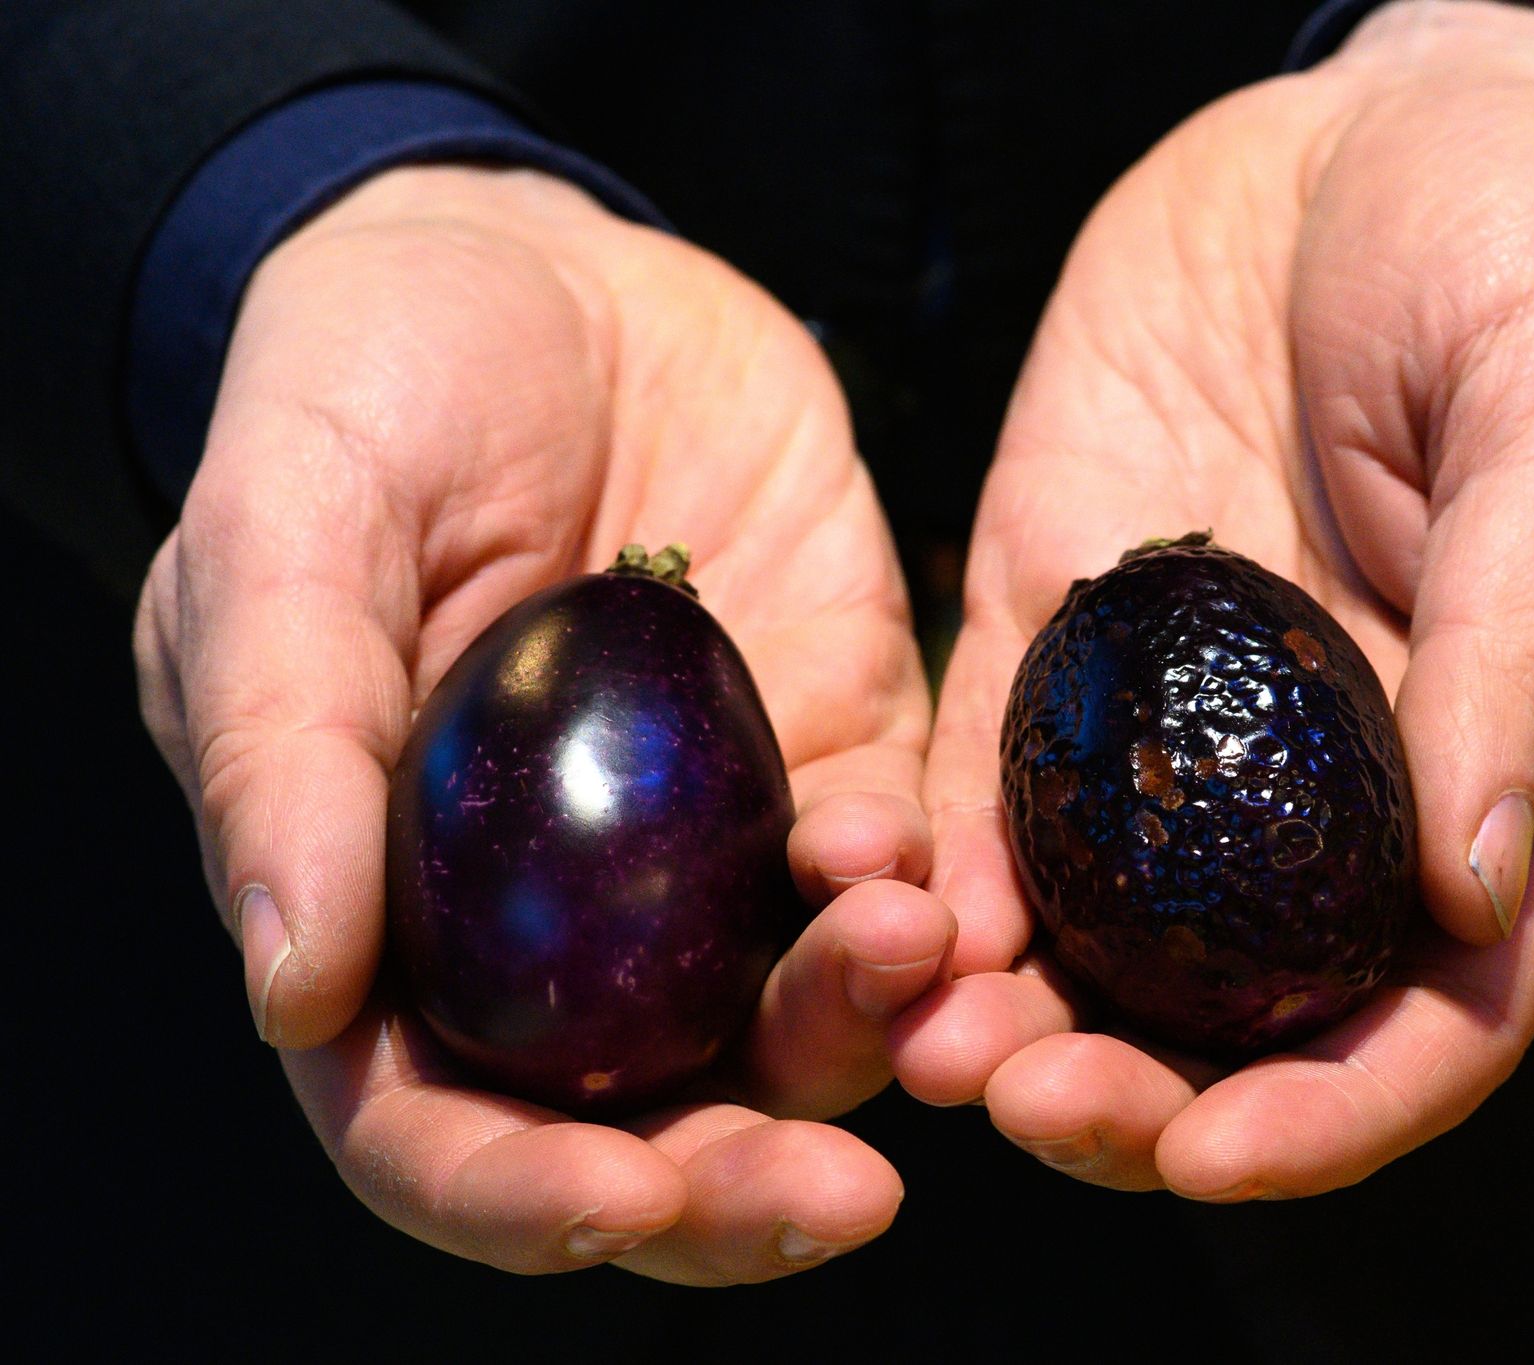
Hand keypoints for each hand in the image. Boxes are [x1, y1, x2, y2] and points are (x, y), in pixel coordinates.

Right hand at [133, 165, 947, 1279]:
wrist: (546, 271)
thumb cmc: (363, 389)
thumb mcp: (282, 531)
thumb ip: (280, 743)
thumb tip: (294, 982)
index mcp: (392, 908)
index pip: (436, 1121)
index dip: (521, 1193)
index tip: (624, 1202)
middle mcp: (563, 919)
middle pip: (652, 1117)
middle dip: (743, 1184)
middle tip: (841, 1198)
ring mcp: (712, 847)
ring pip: (797, 1019)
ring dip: (862, 1032)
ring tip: (908, 953)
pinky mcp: (837, 748)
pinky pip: (901, 873)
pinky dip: (933, 907)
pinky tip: (935, 875)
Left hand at [895, 0, 1533, 1197]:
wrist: (1372, 130)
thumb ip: (1530, 644)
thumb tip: (1476, 893)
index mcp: (1496, 775)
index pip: (1433, 1011)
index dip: (1336, 1114)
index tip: (1217, 1155)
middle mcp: (1329, 788)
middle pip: (1241, 1012)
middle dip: (1138, 1094)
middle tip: (1029, 1106)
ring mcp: (1181, 720)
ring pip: (1092, 929)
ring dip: (1004, 1008)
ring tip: (914, 1041)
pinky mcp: (1056, 628)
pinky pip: (985, 775)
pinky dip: (931, 857)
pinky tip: (863, 892)